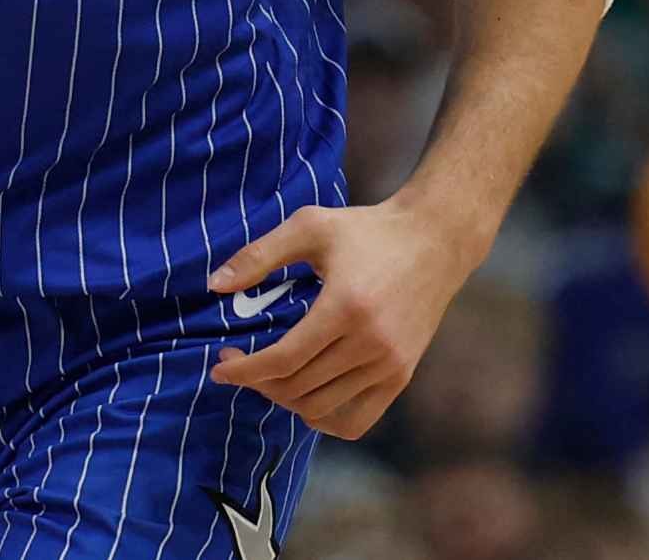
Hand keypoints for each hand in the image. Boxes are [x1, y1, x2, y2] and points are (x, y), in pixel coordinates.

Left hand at [205, 199, 474, 439]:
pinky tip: (306, 396)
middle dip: (258, 382)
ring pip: (321, 408)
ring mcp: (390, 365)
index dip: (245, 369)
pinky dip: (323, 418)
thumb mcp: (310, 226)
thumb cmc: (368, 230)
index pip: (284, 360)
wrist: (434, 240)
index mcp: (346, 306)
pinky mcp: (402, 377)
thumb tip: (214, 286)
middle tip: (240, 362)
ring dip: (286, 400)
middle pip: (298, 387)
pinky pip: (355, 422)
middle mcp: (371, 343)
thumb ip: (259, 255)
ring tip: (271, 375)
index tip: (220, 365)